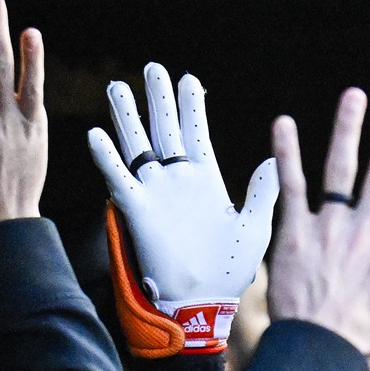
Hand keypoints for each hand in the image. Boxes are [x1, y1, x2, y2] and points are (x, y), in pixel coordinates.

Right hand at [88, 64, 277, 349]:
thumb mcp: (254, 227)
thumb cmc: (230, 270)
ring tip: (118, 86)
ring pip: (138, 145)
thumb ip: (262, 191)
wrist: (202, 302)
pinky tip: (96, 134)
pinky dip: (107, 157)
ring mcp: (155, 192)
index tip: (188, 79)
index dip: (191, 105)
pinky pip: (119, 178)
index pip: (196, 132)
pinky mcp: (137, 210)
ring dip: (127, 117)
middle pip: (164, 129)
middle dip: (158, 99)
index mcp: (207, 179)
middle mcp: (178, 180)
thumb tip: (273, 159)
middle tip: (153, 68)